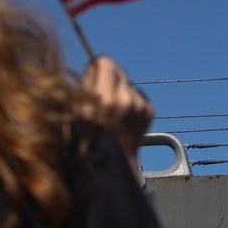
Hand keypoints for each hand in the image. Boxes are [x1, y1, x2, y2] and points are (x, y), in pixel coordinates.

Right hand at [80, 56, 153, 170]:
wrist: (112, 164)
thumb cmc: (87, 139)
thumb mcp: (77, 111)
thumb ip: (86, 83)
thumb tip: (93, 64)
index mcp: (106, 100)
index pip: (107, 63)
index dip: (99, 65)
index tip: (94, 70)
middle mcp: (126, 101)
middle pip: (119, 70)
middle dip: (109, 76)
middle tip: (101, 90)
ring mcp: (140, 107)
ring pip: (128, 83)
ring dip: (120, 89)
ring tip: (112, 109)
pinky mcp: (149, 111)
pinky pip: (138, 94)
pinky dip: (130, 99)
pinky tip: (122, 115)